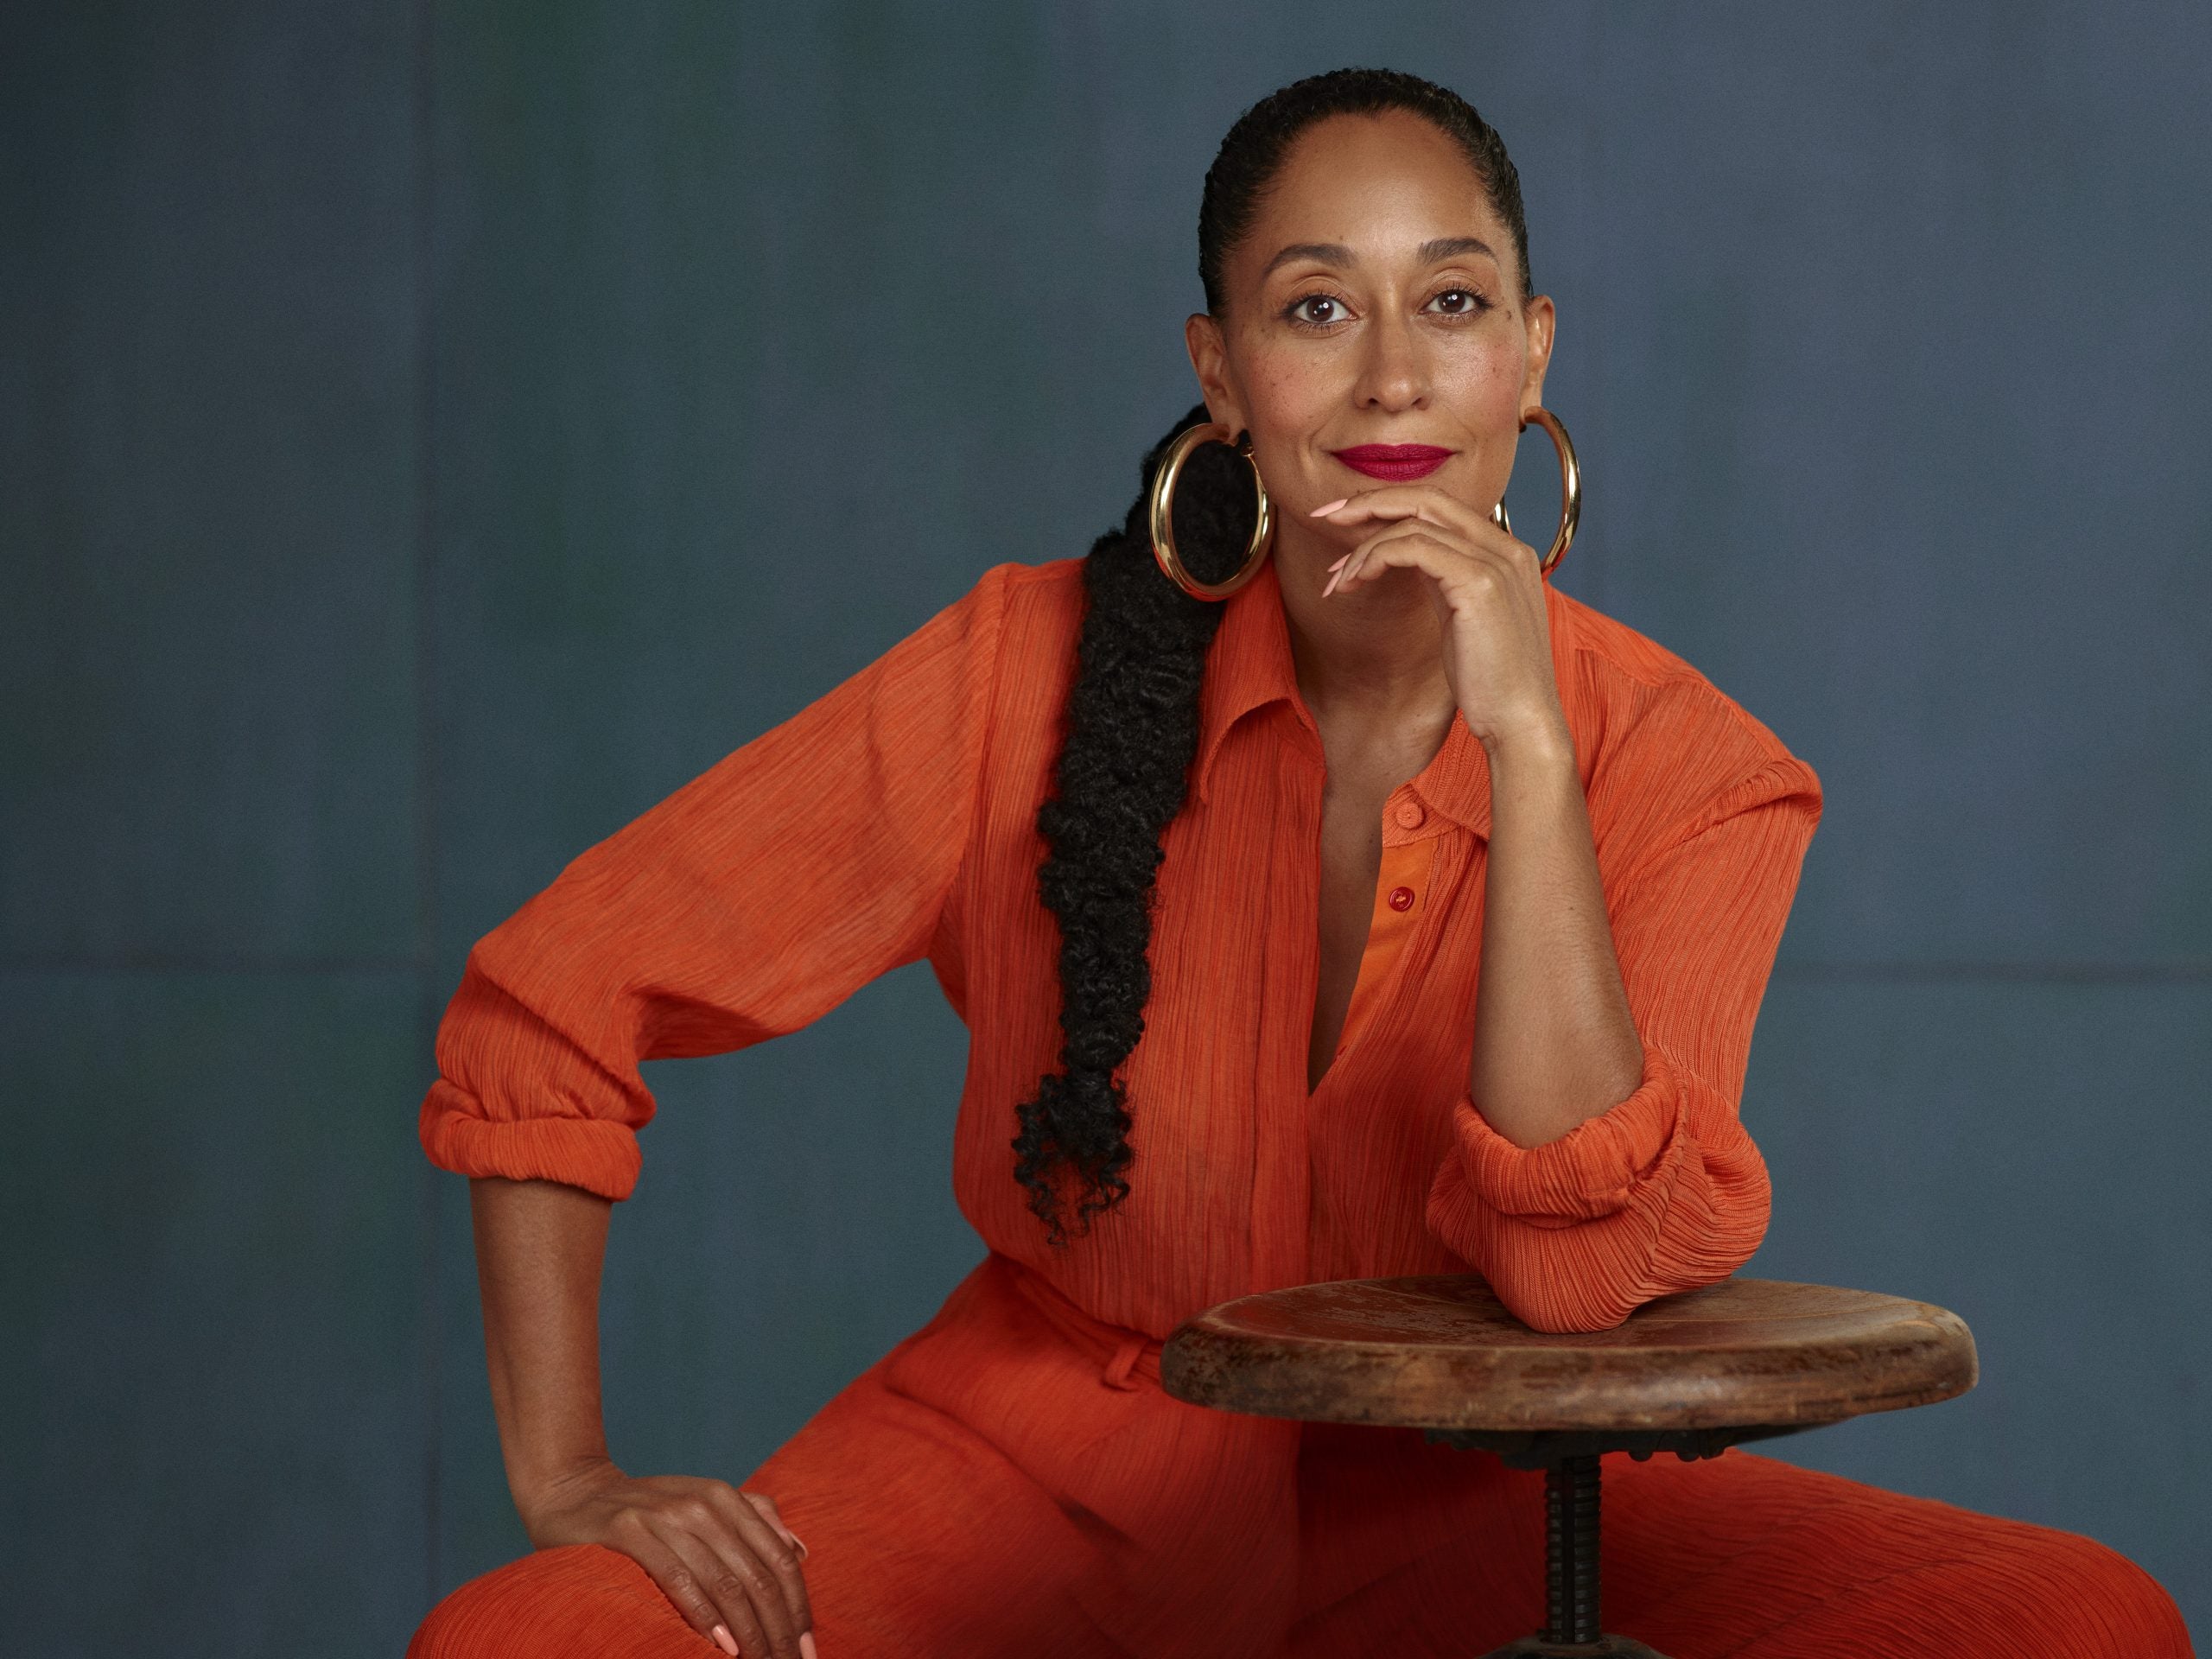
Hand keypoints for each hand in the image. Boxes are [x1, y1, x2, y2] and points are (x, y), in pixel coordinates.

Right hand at [520, 1458, 813, 1657]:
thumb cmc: (647, 1510)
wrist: (575, 1493)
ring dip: (748, 1634)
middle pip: (757, 1577)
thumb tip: (801, 1551)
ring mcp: (666, 1516)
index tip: (809, 1648)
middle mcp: (703, 1503)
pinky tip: (721, 1647)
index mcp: (727, 1498)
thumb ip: (754, 1521)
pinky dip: (704, 1617)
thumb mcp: (704, 1507)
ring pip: (724, 1584)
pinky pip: (678, 1581)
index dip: (799, 1607)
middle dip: (779, 1631)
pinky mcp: (629, 1531)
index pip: (778, 1559)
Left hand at [1314, 485, 1568, 753]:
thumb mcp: (1462, 616)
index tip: (1345, 518)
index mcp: (1506, 552)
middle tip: (1324, 515)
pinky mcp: (1479, 584)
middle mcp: (1507, 548)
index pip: (1441, 504)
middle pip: (1428, 498)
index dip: (1389, 503)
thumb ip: (1442, 579)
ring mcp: (1497, 562)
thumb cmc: (1490, 682)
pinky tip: (1355, 581)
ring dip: (1363, 548)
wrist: (1521, 722)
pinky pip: (1413, 548)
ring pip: (1413, 525)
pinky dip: (1375, 558)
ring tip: (1337, 580)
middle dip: (1368, 502)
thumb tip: (1400, 557)